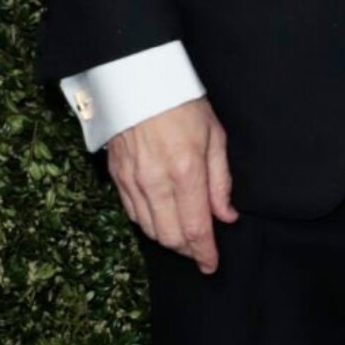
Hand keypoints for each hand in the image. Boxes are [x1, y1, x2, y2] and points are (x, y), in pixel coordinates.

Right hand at [105, 95, 237, 272]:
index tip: (211, 265)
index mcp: (186, 171)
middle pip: (170, 237)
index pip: (196, 228)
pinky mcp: (117, 177)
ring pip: (150, 230)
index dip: (205, 253)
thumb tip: (226, 216)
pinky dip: (148, 224)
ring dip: (168, 240)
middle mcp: (156, 182)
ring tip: (184, 237)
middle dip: (188, 250)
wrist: (136, 79)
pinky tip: (161, 220)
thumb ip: (221, 181)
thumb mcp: (214, 135)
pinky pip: (132, 214)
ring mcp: (132, 181)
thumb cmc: (182, 102)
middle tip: (201, 250)